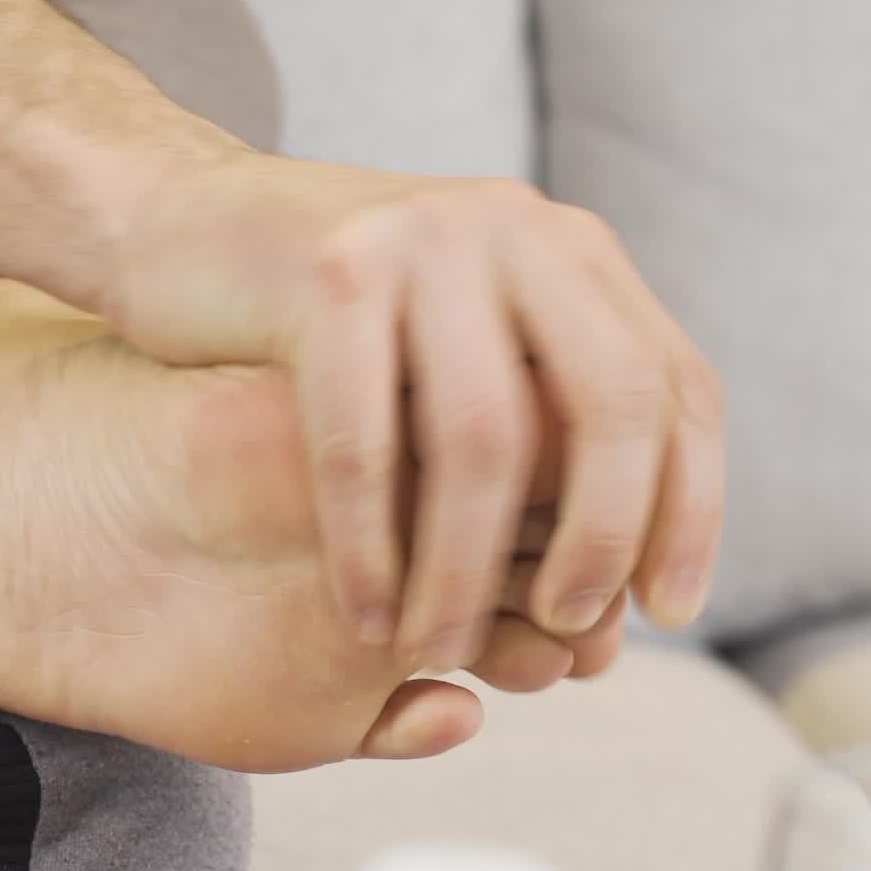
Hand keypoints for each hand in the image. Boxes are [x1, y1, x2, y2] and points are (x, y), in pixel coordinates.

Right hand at [95, 154, 725, 668]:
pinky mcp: (328, 271)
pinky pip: (362, 438)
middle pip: (611, 401)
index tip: (668, 615)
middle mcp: (519, 229)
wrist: (179, 220)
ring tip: (443, 649)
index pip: (678, 387)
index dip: (691, 509)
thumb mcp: (464, 339)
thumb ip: (547, 406)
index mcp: (573, 254)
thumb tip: (636, 559)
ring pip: (482, 436)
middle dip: (603, 535)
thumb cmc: (332, 321)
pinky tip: (363, 616)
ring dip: (467, 568)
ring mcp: (425, 241)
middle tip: (567, 629)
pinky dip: (367, 545)